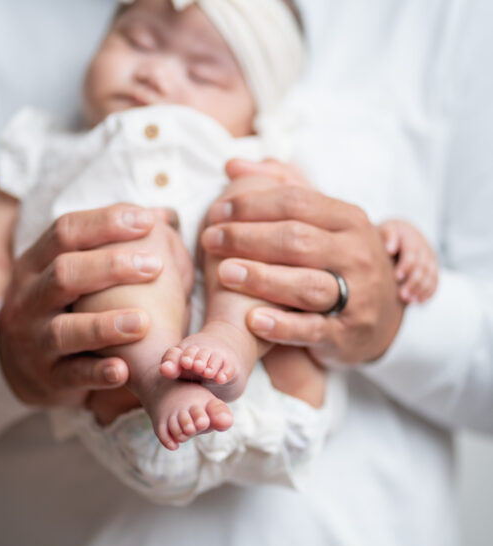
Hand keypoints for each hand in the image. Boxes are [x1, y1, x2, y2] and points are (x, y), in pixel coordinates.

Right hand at [0, 204, 172, 405]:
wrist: (23, 366)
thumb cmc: (64, 306)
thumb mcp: (74, 272)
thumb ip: (112, 243)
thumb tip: (164, 214)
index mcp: (36, 263)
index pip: (65, 231)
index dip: (106, 223)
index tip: (148, 220)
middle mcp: (29, 298)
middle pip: (64, 274)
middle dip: (110, 267)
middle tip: (156, 265)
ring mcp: (34, 340)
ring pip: (65, 329)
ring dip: (105, 325)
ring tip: (144, 322)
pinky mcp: (47, 377)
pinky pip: (72, 375)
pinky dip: (98, 372)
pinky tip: (124, 370)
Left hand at [201, 159, 404, 365]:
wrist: (382, 315)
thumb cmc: (338, 259)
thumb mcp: (321, 220)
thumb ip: (279, 187)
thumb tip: (231, 164)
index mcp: (348, 219)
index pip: (296, 203)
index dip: (251, 205)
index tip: (216, 212)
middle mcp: (356, 253)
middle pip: (297, 240)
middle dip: (247, 237)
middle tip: (210, 240)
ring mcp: (356, 295)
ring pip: (306, 284)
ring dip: (262, 278)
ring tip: (224, 273)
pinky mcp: (346, 333)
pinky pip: (313, 328)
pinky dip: (282, 325)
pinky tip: (252, 319)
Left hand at [379, 219, 437, 303]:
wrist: (400, 234)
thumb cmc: (387, 235)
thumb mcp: (385, 230)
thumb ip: (388, 236)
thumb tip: (390, 248)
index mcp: (412, 238)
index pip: (412, 254)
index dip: (406, 266)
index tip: (396, 277)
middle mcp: (425, 249)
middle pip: (423, 268)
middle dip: (413, 282)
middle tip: (402, 295)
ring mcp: (431, 259)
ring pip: (430, 276)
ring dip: (421, 290)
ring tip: (409, 300)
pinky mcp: (433, 269)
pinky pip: (435, 282)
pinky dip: (429, 292)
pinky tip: (420, 301)